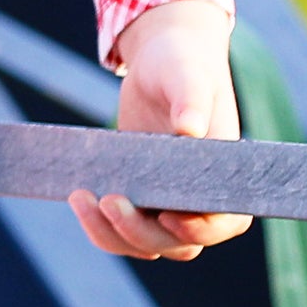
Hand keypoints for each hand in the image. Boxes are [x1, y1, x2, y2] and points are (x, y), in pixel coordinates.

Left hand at [67, 0, 251, 262]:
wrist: (160, 62)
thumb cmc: (184, 65)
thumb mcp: (187, 74)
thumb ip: (191, 98)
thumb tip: (190, 129)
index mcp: (226, 174)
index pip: (227, 220)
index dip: (202, 228)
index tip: (169, 216)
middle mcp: (202, 198)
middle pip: (180, 244)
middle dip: (142, 231)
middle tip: (110, 198)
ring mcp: (169, 204)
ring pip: (146, 244)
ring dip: (113, 234)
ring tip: (81, 197)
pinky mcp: (140, 199)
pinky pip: (120, 232)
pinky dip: (99, 225)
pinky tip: (78, 196)